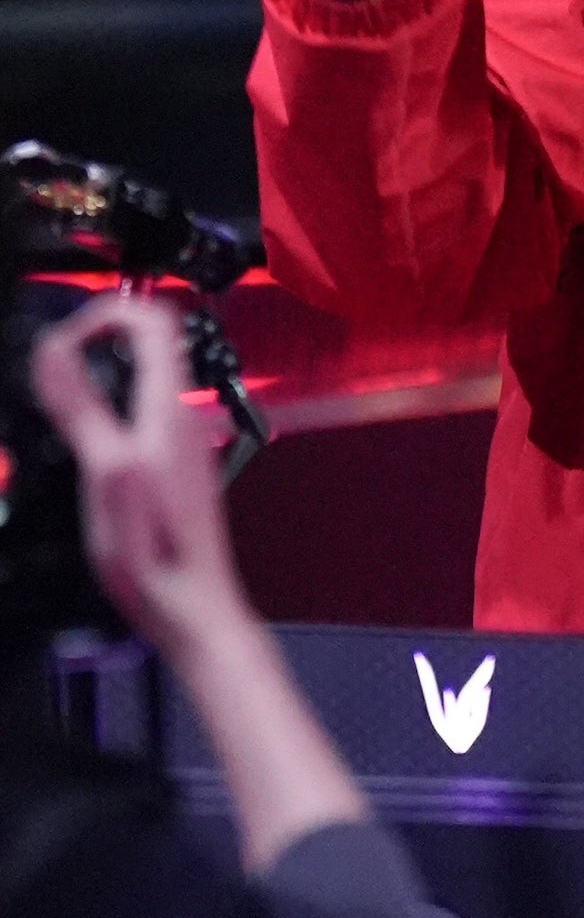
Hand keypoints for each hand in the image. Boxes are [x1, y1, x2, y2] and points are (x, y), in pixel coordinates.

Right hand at [30, 294, 252, 664]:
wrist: (193, 606)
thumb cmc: (154, 552)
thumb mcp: (106, 471)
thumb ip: (82, 407)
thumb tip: (55, 349)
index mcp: (168, 407)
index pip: (154, 319)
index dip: (108, 311)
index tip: (65, 334)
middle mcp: (182, 414)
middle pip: (152, 342)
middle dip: (100, 336)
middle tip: (55, 359)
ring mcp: (182, 438)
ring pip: (147, 376)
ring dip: (104, 370)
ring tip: (61, 393)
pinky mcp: (176, 464)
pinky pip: (144, 410)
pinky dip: (112, 403)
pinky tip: (86, 437)